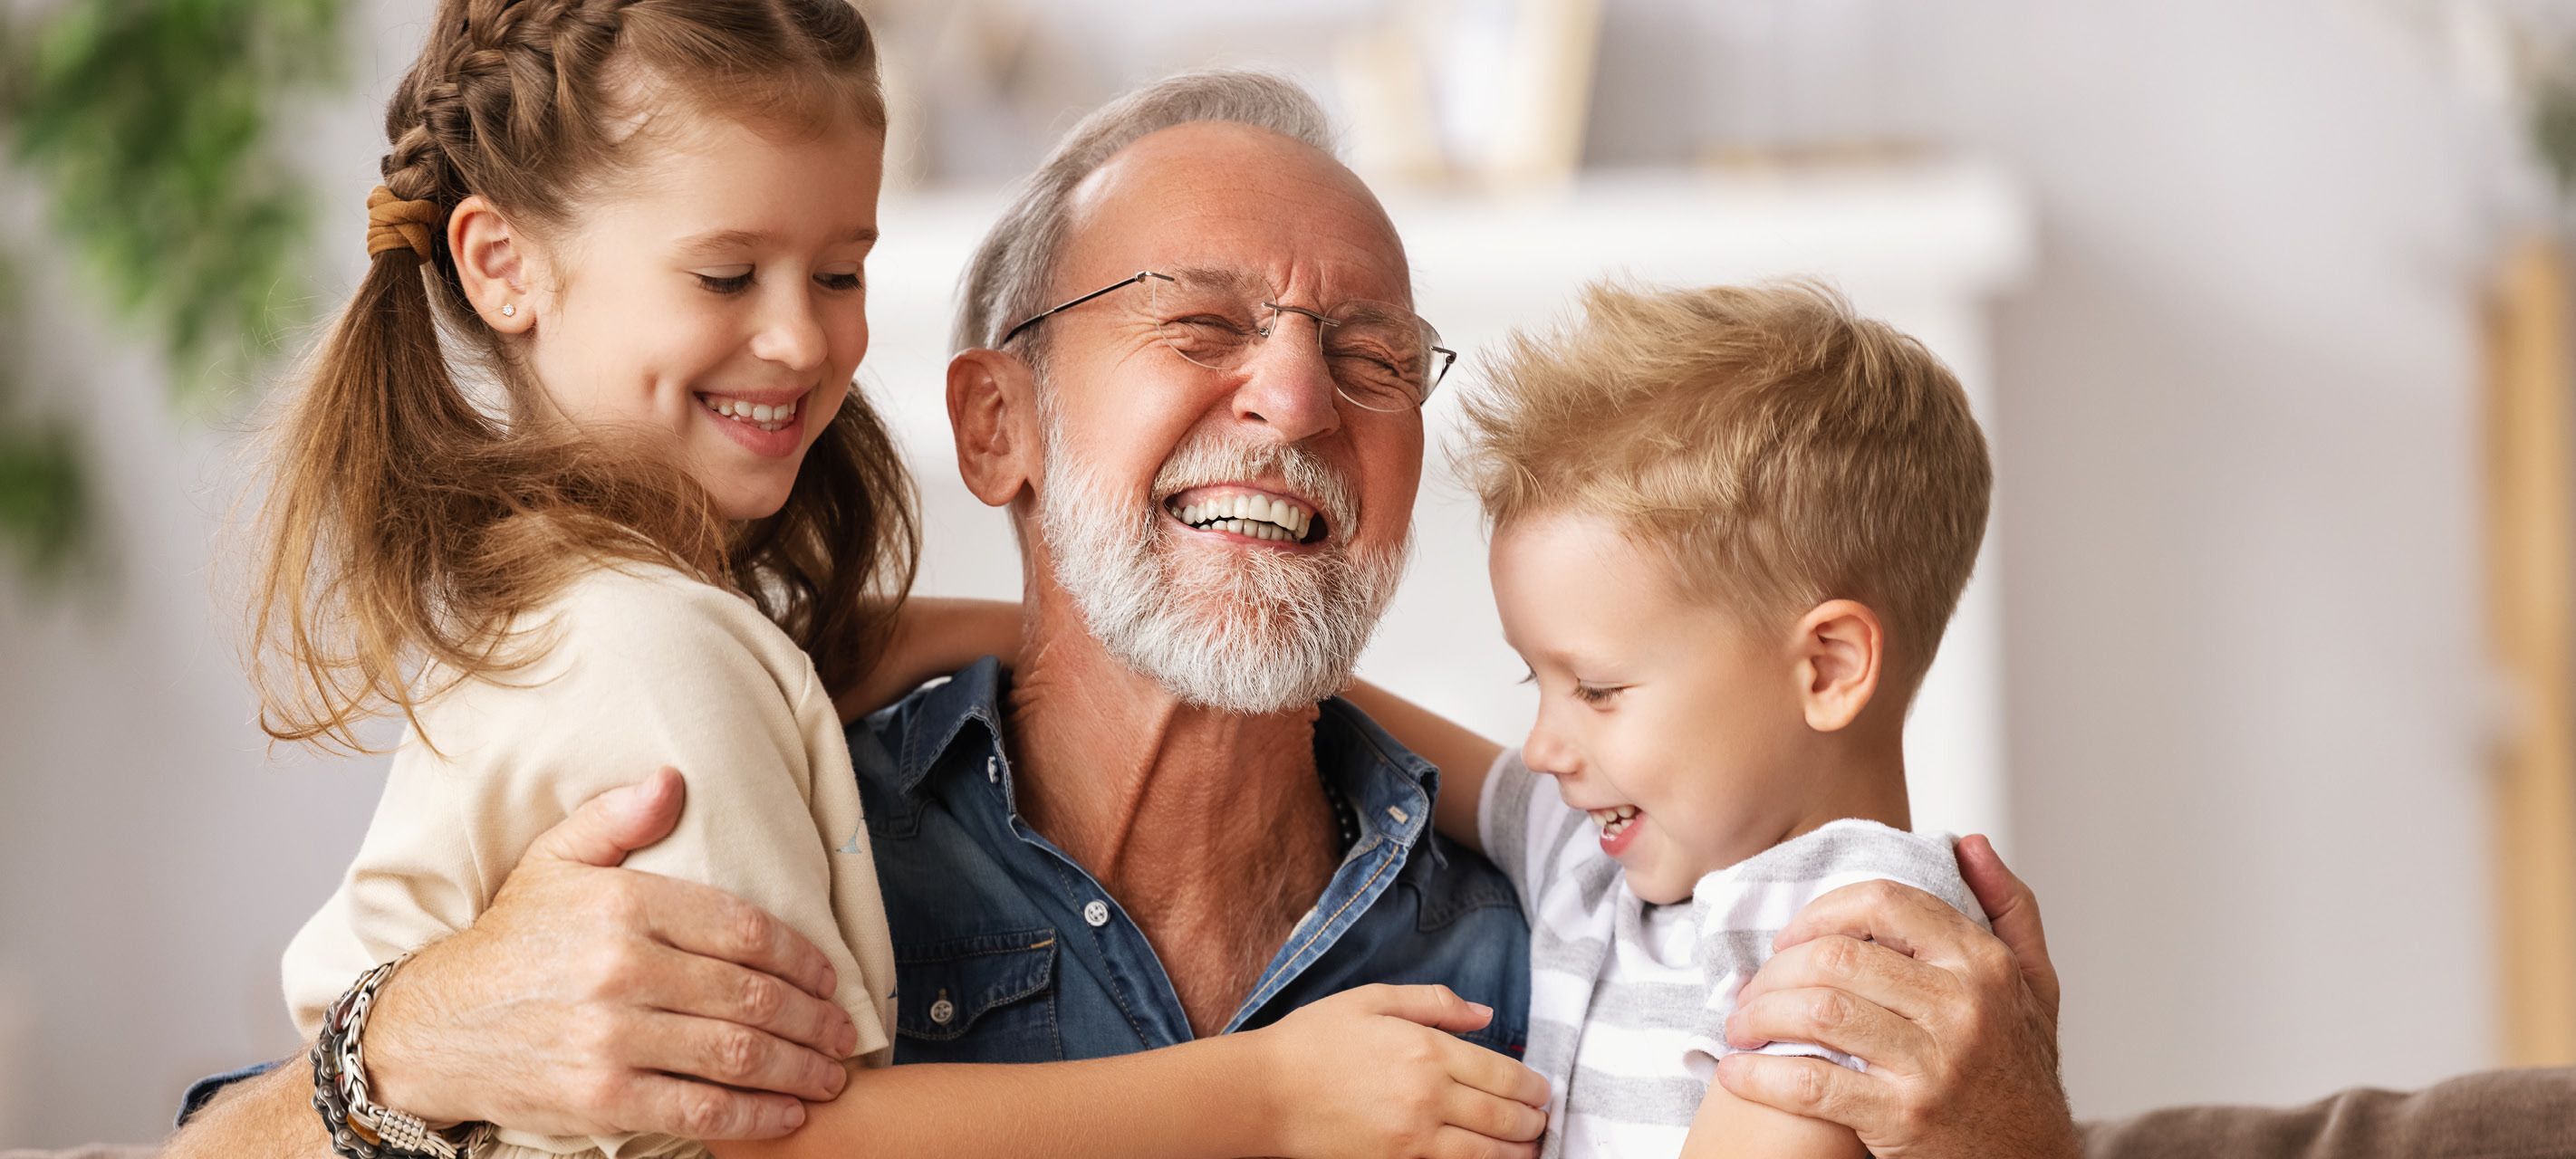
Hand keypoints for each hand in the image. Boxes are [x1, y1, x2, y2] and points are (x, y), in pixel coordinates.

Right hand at [361, 769, 861, 1139]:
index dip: (801, 956)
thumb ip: (616, 819)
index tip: (829, 977)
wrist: (432, 1029)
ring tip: (831, 1075)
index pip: (743, 928)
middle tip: (844, 1033)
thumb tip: (672, 780)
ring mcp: (612, 1038)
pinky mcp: (602, 1097)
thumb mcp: (554, 862)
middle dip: (815, 1020)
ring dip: (800, 1069)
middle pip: (752, 995)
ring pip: (737, 1054)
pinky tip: (788, 1114)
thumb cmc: (510, 943)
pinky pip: (701, 1108)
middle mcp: (622, 969)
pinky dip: (756, 1115)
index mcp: (624, 905)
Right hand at [1258, 984, 1550, 1158]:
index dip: (1534, 1087)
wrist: (1263, 1095)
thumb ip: (1434, 1003)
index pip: (1505, 1075)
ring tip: (1528, 1148)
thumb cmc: (1313, 1042)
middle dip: (1533, 1122)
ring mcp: (1414, 1140)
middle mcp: (1428, 1098)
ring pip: (1489, 1155)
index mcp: (1427, 1051)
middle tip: (1541, 1121)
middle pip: (1506, 1118)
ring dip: (1519, 1152)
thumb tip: (1486, 1015)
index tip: (1542, 1091)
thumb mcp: (1371, 1001)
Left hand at [1712, 835, 2079, 1158]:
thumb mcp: (2035, 985)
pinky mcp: (1904, 1115)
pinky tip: (1739, 1072)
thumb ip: (2008, 909)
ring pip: (1818, 1012)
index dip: (1821, 912)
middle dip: (1776, 970)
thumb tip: (1970, 845)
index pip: (1883, 902)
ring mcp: (1934, 1062)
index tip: (1791, 939)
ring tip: (1741, 1027)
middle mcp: (1963, 1005)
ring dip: (1760, 1015)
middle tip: (1751, 990)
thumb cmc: (2020, 1072)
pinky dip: (1761, 1075)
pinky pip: (1811, 1083)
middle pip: (1837, 956)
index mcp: (1983, 964)